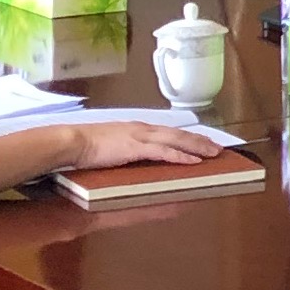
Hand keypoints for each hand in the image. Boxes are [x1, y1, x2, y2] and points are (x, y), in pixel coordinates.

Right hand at [66, 120, 236, 171]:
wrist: (72, 142)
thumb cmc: (87, 145)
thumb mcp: (112, 144)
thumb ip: (128, 148)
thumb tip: (136, 156)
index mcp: (137, 128)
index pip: (169, 132)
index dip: (188, 137)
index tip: (202, 141)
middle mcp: (143, 129)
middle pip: (178, 134)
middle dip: (200, 141)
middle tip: (218, 148)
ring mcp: (140, 137)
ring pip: (176, 140)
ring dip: (197, 147)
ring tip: (213, 154)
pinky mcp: (135, 147)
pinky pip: (164, 152)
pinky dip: (180, 156)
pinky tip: (193, 161)